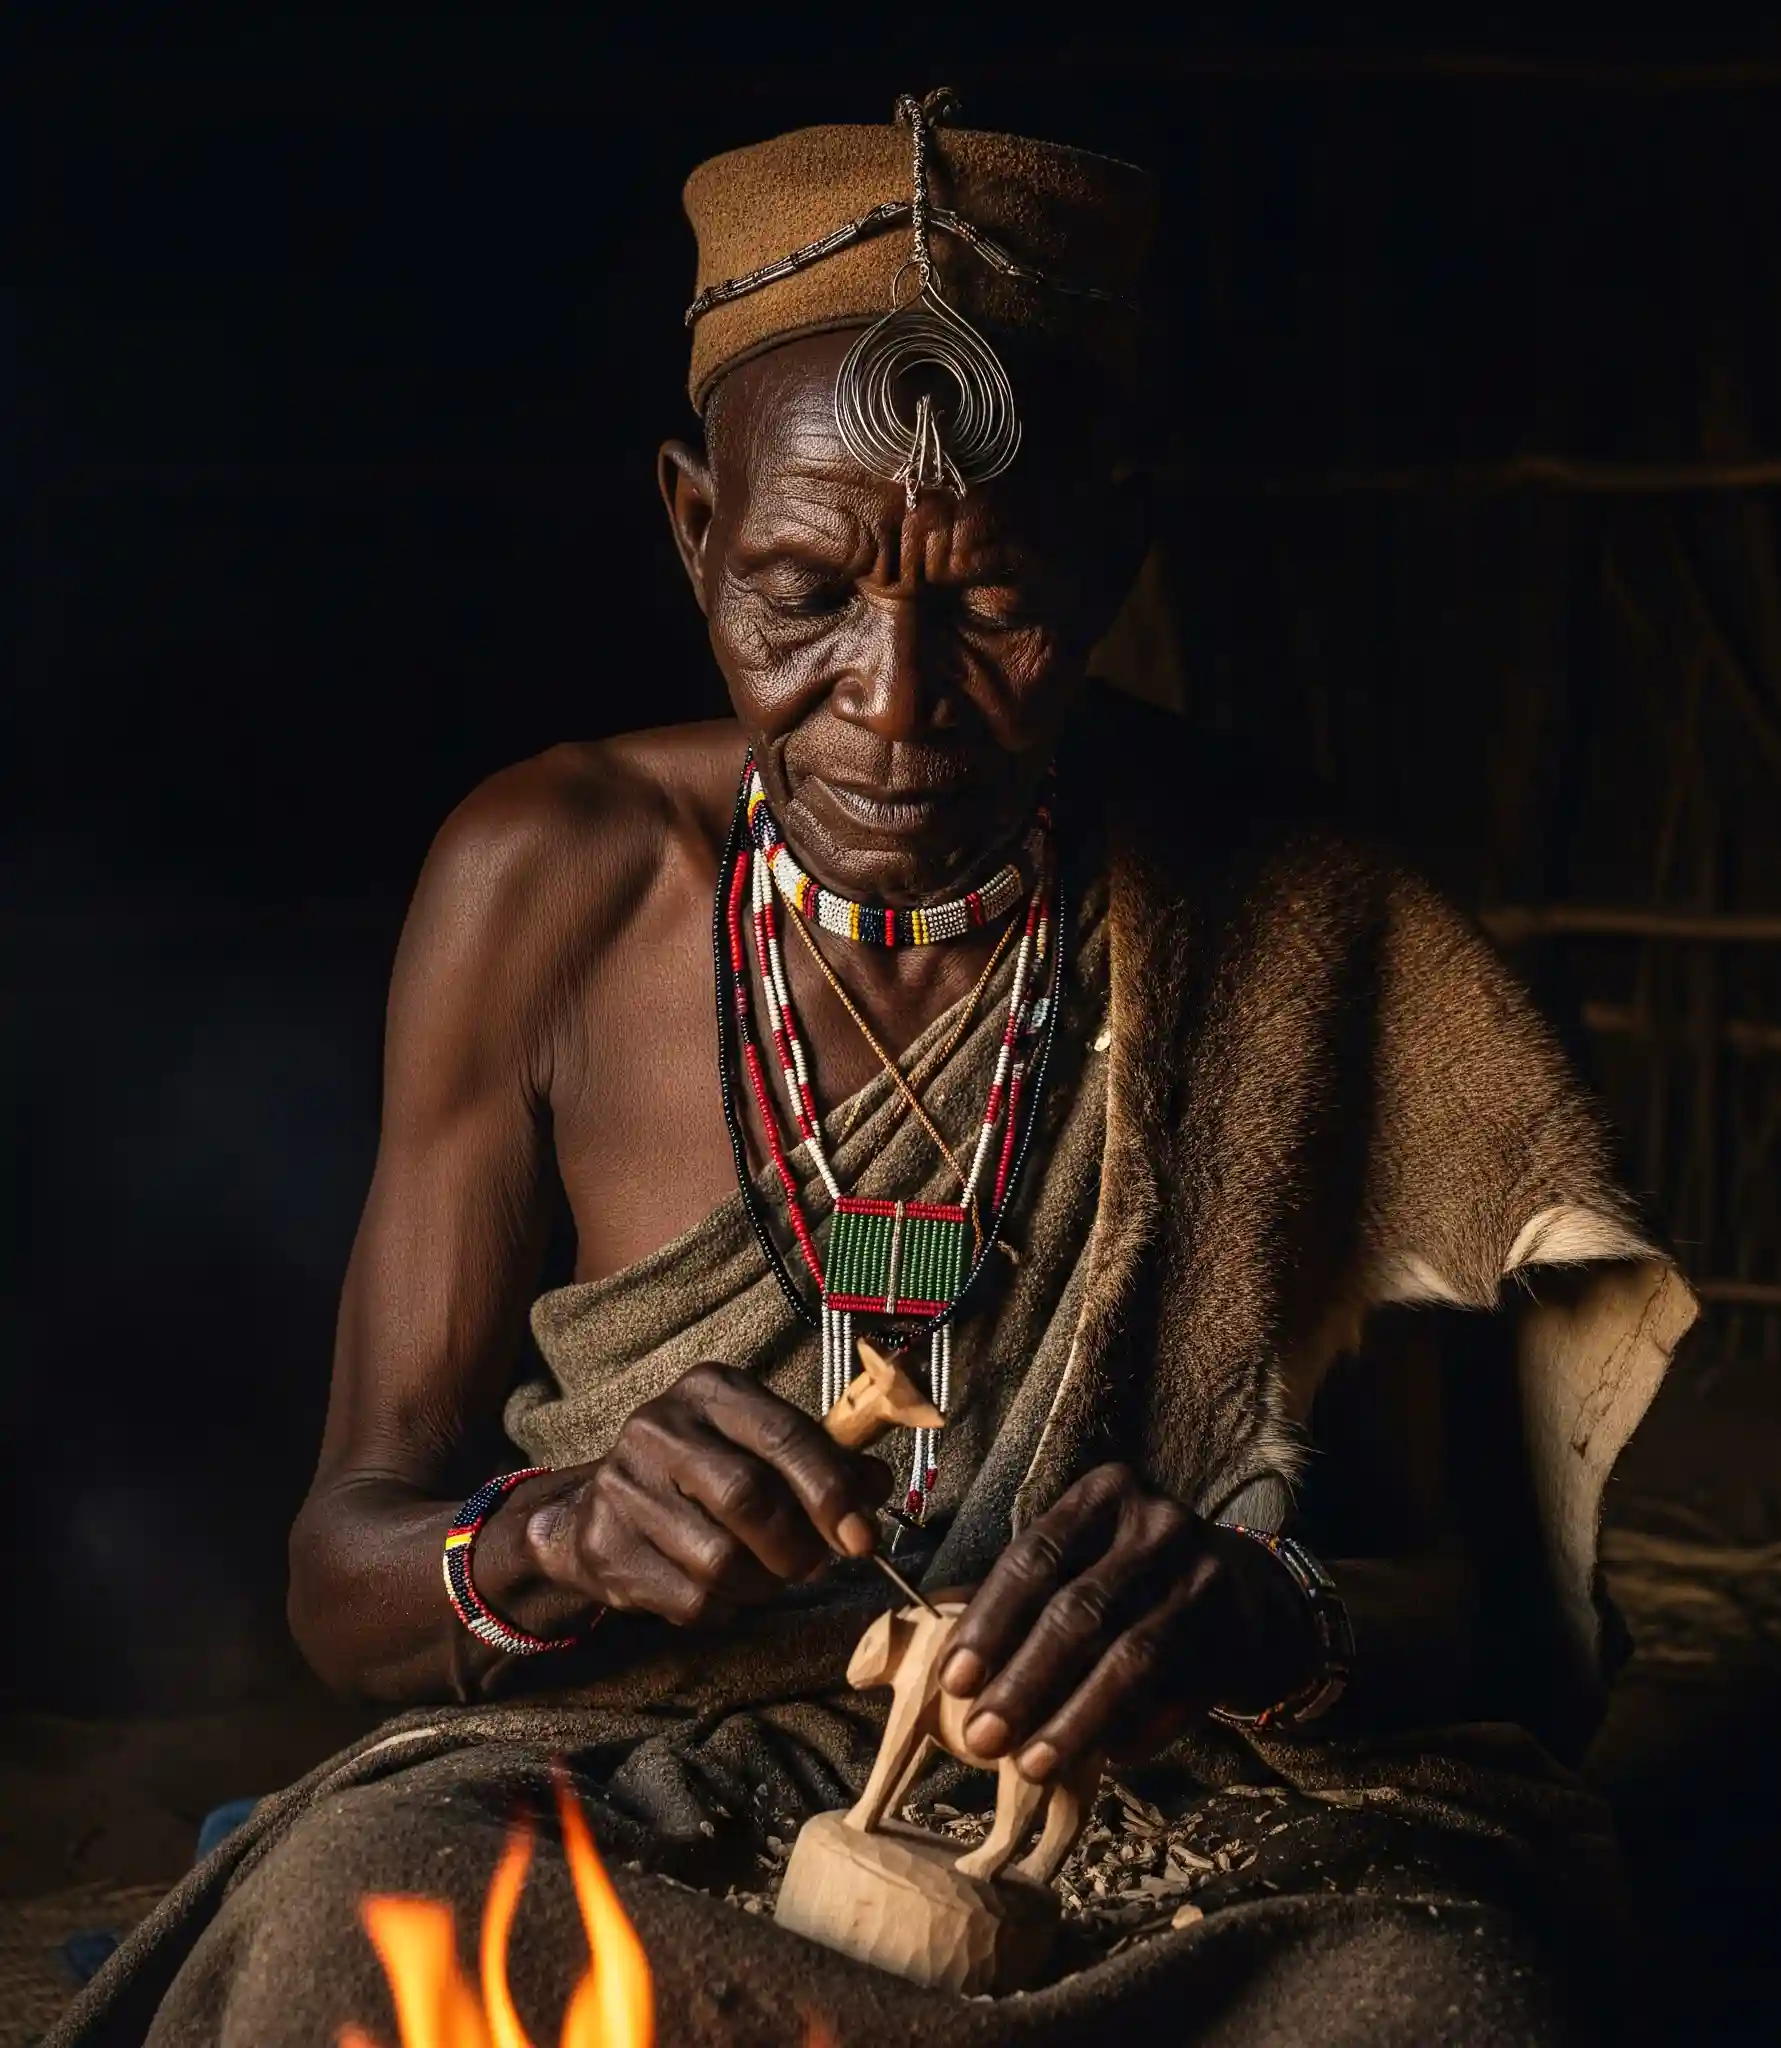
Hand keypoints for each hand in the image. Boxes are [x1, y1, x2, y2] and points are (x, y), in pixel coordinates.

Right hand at [523, 1362, 891, 1627]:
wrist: (591, 1508)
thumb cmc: (700, 1472)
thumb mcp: (758, 1445)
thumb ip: (821, 1460)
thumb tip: (876, 1486)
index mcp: (710, 1390)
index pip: (784, 1435)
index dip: (831, 1491)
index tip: (862, 1536)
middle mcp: (660, 1428)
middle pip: (750, 1499)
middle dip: (797, 1546)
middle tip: (812, 1565)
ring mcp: (624, 1488)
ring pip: (722, 1561)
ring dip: (761, 1584)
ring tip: (763, 1574)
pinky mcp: (605, 1547)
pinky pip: (691, 1601)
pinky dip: (723, 1607)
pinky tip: (719, 1588)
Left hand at [935, 1464, 1316, 1780]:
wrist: (1240, 1585)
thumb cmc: (1127, 1573)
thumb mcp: (1079, 1557)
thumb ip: (1018, 1596)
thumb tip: (939, 1661)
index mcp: (1105, 1495)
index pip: (1035, 1556)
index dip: (990, 1622)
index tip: (954, 1681)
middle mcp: (1159, 1527)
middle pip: (1080, 1612)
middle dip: (1024, 1682)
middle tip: (982, 1738)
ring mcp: (1204, 1580)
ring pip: (1130, 1661)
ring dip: (1073, 1720)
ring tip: (1030, 1765)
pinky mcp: (1233, 1636)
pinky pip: (1174, 1696)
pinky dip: (1133, 1733)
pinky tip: (1100, 1761)